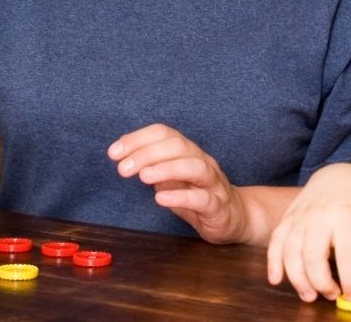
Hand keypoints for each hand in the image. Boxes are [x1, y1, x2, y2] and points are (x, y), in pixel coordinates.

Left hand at [108, 123, 249, 243]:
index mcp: (188, 152)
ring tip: (143, 177)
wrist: (237, 217)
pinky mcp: (219, 207)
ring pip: (195, 167)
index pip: (164, 133)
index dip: (138, 139)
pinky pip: (203, 199)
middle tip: (123, 168)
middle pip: (178, 146)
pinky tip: (161, 199)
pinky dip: (181, 197)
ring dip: (166, 169)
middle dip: (147, 153)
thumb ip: (152, 166)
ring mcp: (213, 183)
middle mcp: (202, 161)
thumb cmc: (198, 195)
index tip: (114, 152)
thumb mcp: (172, 178)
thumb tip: (122, 154)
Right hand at [266, 163, 350, 303]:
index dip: (350, 281)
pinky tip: (276, 279)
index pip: (347, 255)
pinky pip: (275, 241)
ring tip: (310, 295)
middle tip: (332, 295)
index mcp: (347, 216)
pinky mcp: (287, 217)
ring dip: (298, 279)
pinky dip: (273, 262)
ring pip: (291, 251)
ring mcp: (300, 215)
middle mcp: (320, 215)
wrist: (341, 176)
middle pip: (314, 255)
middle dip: (321, 283)